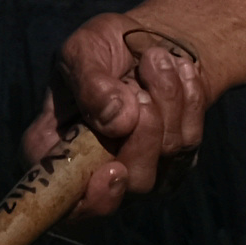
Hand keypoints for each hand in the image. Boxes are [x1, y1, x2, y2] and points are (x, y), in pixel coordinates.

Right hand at [22, 9, 215, 214]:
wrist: (148, 42)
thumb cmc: (103, 47)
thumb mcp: (82, 50)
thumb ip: (90, 83)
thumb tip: (117, 122)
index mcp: (54, 154)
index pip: (65, 202)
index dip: (91, 199)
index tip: (114, 169)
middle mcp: (95, 174)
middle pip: (132, 181)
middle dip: (145, 129)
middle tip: (137, 86)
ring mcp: (139, 175)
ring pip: (167, 155)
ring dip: (167, 97)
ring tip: (155, 59)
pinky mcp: (175, 165)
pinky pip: (191, 140)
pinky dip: (189, 98)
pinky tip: (179, 71)